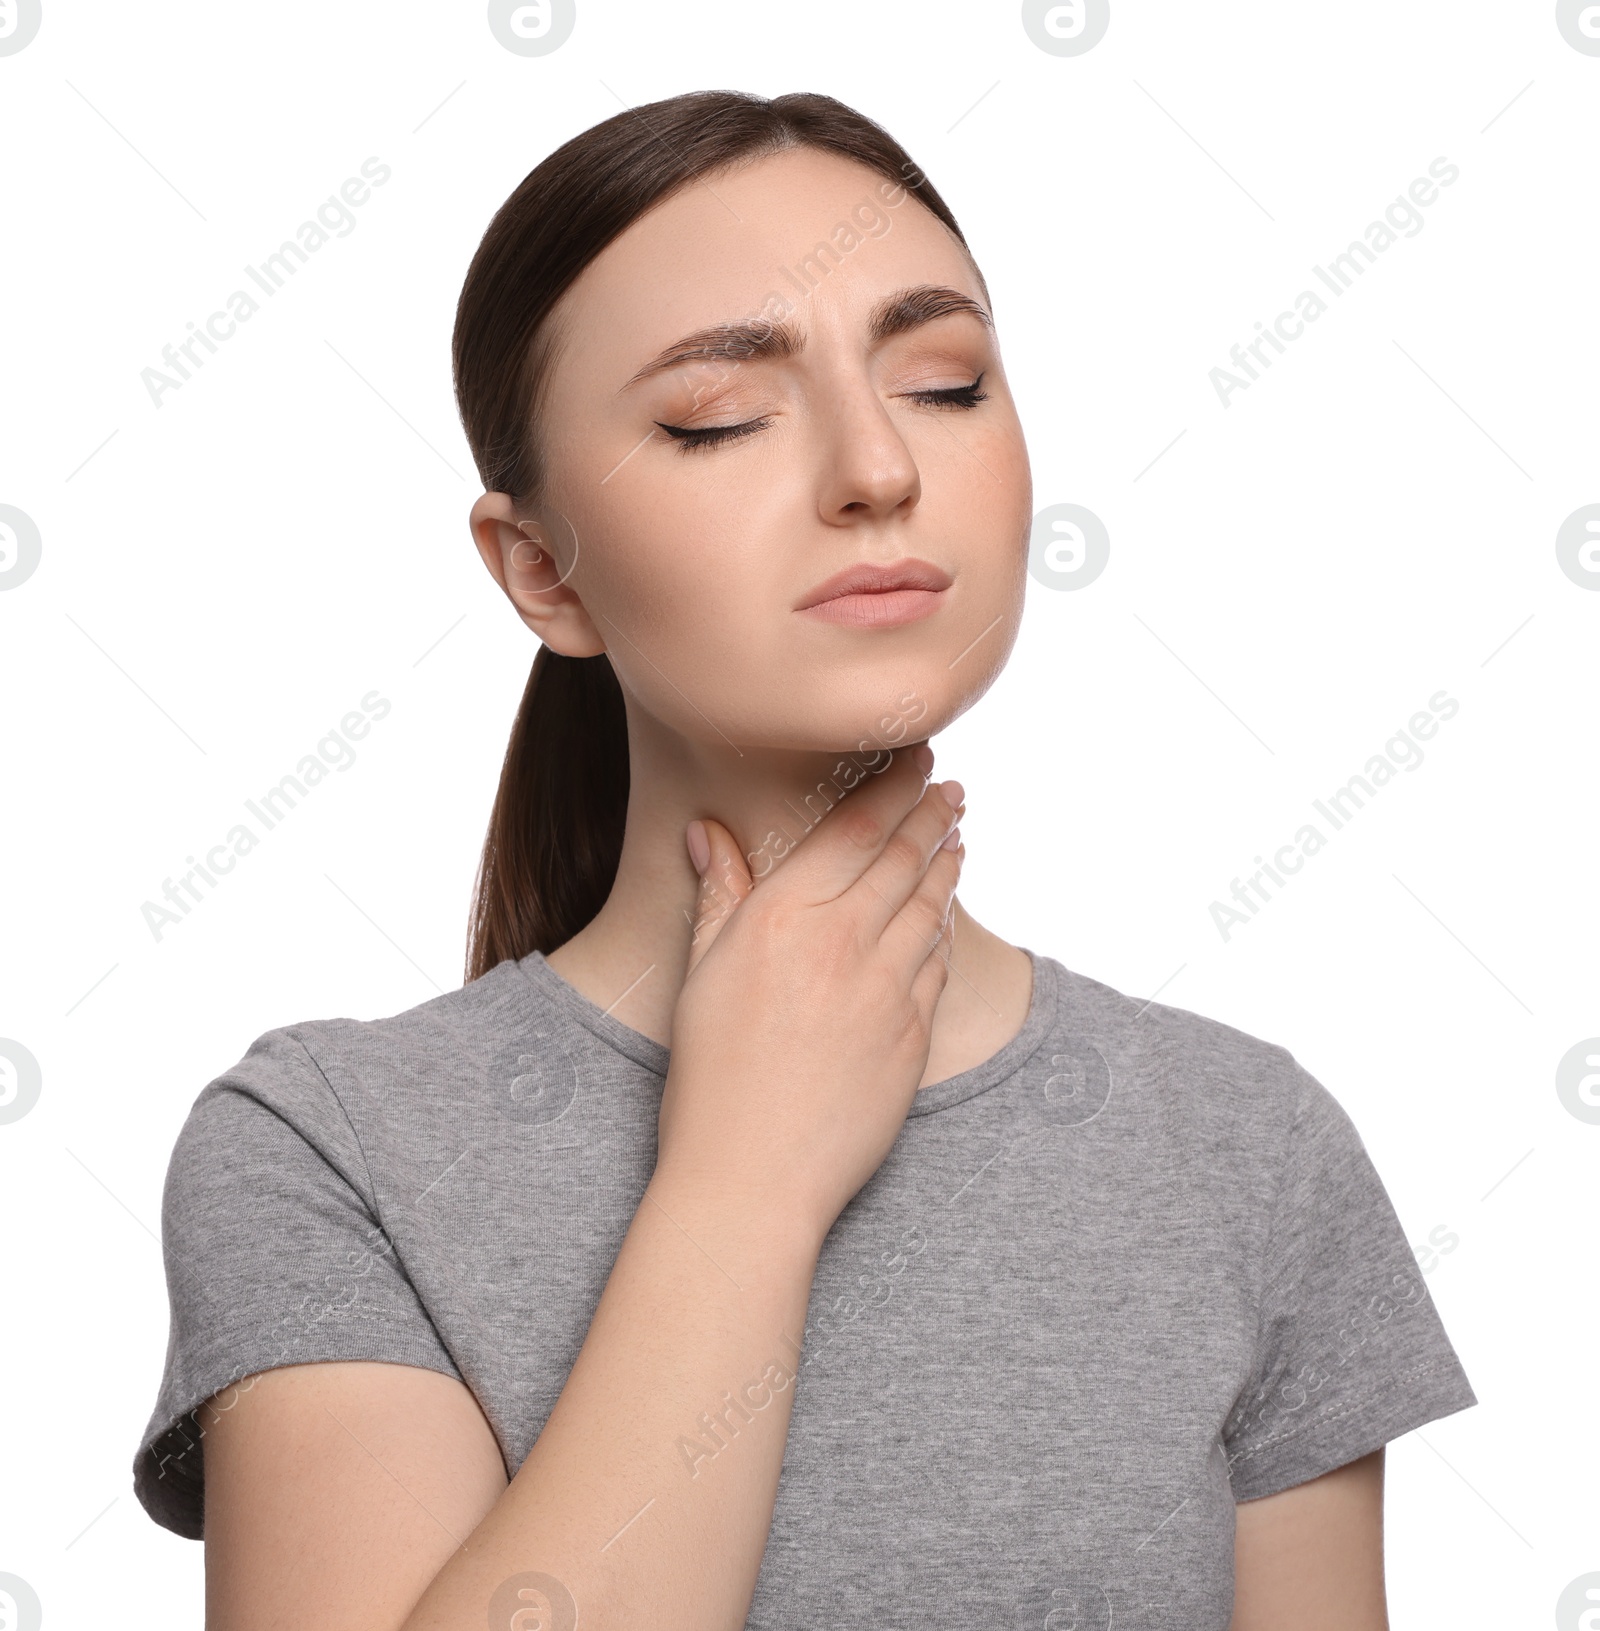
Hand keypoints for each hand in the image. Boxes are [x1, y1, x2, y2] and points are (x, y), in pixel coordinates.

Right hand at [654, 744, 964, 1248]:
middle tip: (952, 788)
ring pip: (930, 906)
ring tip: (956, 837)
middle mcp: (845, 942)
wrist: (752, 1177)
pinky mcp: (914, 1036)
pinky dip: (942, 929)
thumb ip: (720, 895)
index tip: (918, 758)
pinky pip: (936, 965)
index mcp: (786, 917)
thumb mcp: (701, 974)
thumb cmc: (709, 1079)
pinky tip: (941, 916)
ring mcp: (888, 990)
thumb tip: (708, 832)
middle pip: (905, 858)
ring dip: (947, 864)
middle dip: (933, 814)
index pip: (857, 828)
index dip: (895, 786)